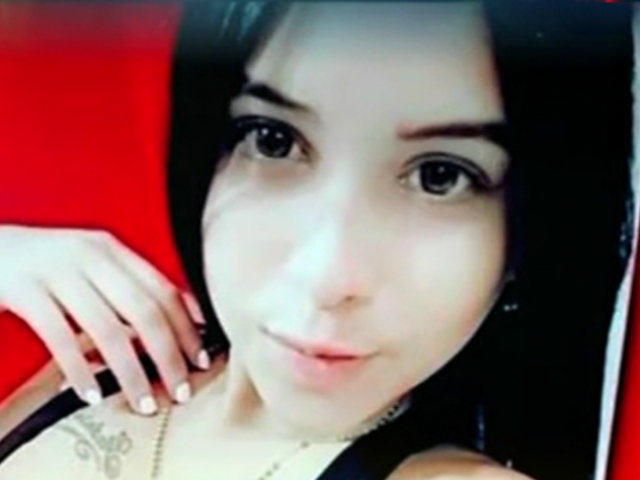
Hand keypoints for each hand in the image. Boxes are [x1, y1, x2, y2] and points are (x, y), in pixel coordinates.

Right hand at [0, 225, 209, 414]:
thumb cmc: (47, 265)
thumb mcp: (92, 265)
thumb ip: (129, 287)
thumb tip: (181, 320)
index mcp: (112, 250)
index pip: (163, 290)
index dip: (187, 327)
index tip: (201, 360)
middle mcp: (91, 256)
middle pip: (144, 311)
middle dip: (169, 355)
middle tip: (181, 390)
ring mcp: (57, 272)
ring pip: (107, 329)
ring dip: (131, 372)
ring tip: (145, 402)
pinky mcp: (24, 290)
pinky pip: (59, 338)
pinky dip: (79, 370)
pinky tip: (92, 395)